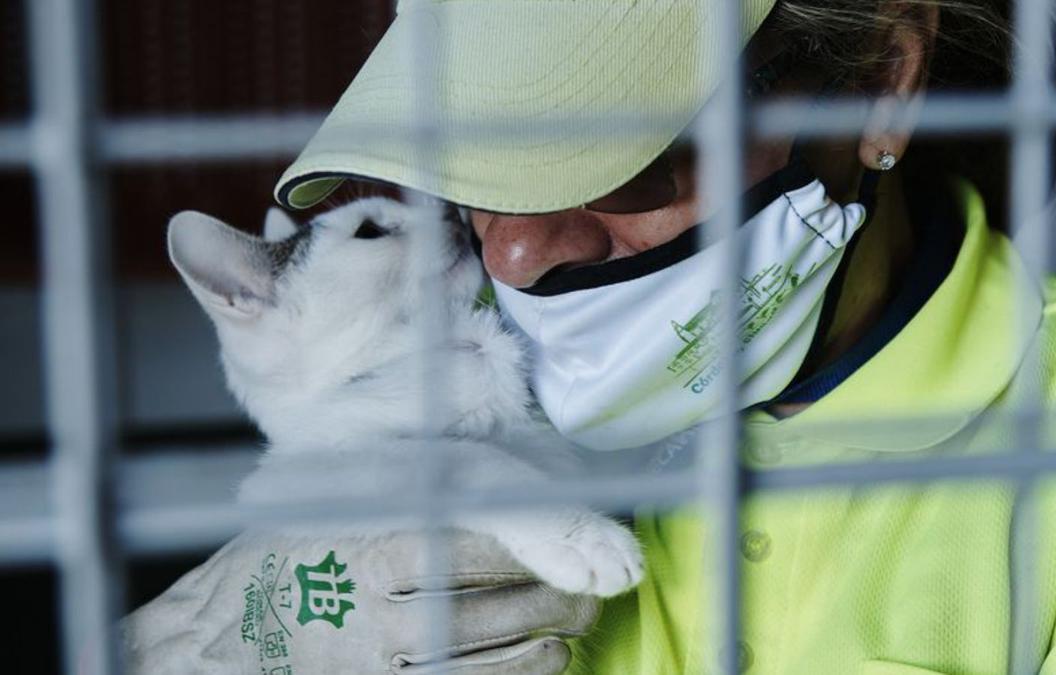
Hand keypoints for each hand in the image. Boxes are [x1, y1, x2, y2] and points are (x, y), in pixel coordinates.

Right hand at [121, 528, 597, 673]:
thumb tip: (478, 480)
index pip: (483, 544)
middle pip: (500, 604)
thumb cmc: (270, 565)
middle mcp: (383, 606)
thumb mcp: (326, 511)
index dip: (540, 549)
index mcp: (374, 544)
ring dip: (546, 648)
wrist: (208, 643)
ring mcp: (380, 660)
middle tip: (588, 596)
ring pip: (494, 659)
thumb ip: (395, 498)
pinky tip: (538, 668)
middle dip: (558, 601)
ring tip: (569, 634)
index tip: (572, 546)